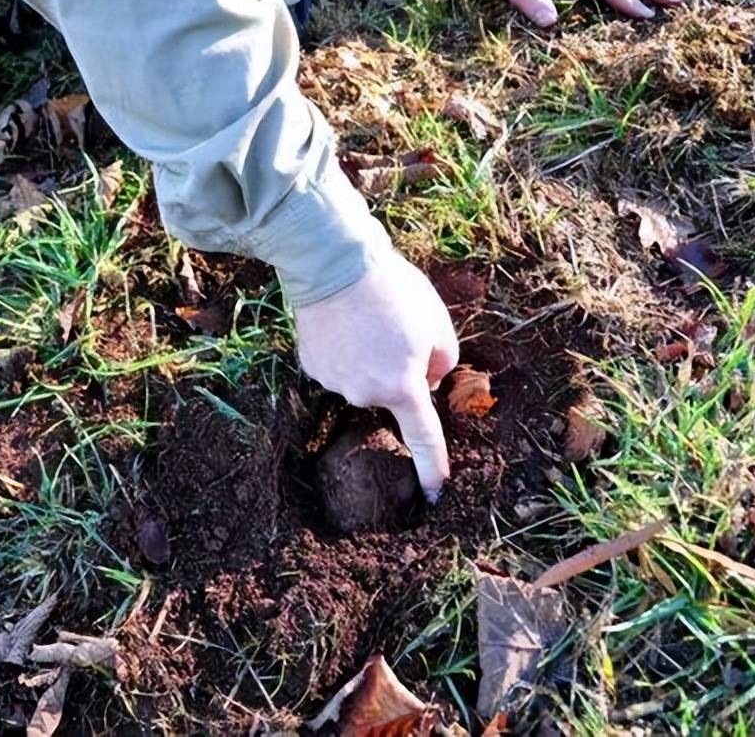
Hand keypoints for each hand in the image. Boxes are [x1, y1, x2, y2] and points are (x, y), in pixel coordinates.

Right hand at [295, 252, 459, 500]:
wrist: (334, 262)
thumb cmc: (393, 291)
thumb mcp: (438, 323)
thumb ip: (442, 362)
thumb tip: (427, 382)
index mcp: (402, 388)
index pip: (423, 439)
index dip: (432, 467)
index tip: (436, 493)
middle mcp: (365, 394)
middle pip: (390, 395)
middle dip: (399, 373)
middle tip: (399, 331)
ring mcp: (333, 381)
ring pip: (363, 380)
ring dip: (370, 360)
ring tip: (368, 320)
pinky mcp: (311, 365)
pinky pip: (338, 366)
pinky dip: (345, 351)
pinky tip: (344, 322)